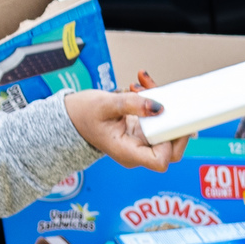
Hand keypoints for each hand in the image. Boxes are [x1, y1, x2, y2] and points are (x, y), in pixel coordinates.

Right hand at [64, 88, 189, 172]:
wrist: (72, 117)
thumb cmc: (82, 114)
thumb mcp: (104, 104)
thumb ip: (132, 104)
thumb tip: (159, 107)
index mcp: (128, 153)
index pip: (161, 160)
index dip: (170, 142)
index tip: (165, 118)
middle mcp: (138, 152)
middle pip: (172, 147)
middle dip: (172, 119)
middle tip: (162, 94)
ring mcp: (142, 143)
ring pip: (166, 130)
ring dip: (162, 105)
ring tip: (143, 83)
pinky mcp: (143, 132)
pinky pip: (158, 120)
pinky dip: (153, 102)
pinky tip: (141, 86)